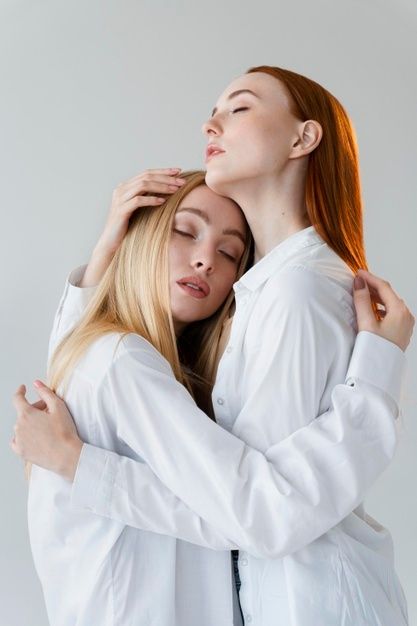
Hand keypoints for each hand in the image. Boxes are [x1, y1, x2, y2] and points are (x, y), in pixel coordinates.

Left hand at [11, 381, 82, 481]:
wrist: (66, 455)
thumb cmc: (64, 431)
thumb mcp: (58, 406)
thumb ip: (45, 393)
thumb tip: (36, 383)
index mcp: (26, 414)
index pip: (17, 398)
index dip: (20, 391)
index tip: (23, 389)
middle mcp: (18, 426)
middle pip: (23, 413)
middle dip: (35, 409)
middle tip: (49, 412)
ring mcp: (18, 440)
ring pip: (21, 426)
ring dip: (31, 423)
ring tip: (46, 427)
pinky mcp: (20, 452)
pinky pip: (17, 441)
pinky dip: (24, 437)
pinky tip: (36, 438)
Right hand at [80, 167, 185, 287]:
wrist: (112, 242)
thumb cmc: (128, 227)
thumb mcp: (139, 209)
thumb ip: (148, 198)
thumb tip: (169, 191)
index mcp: (125, 186)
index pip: (146, 173)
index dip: (163, 171)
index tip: (179, 171)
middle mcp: (121, 189)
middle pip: (146, 176)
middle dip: (166, 178)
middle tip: (181, 182)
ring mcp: (120, 199)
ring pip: (142, 185)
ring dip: (161, 187)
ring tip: (175, 190)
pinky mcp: (121, 210)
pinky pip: (138, 200)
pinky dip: (151, 199)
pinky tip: (162, 201)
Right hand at [353, 269, 414, 350]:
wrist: (382, 373)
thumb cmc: (376, 351)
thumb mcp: (366, 324)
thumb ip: (362, 301)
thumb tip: (359, 283)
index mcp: (400, 311)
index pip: (384, 287)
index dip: (370, 278)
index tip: (358, 273)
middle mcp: (406, 316)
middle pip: (389, 294)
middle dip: (373, 287)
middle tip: (358, 282)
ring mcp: (406, 324)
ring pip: (391, 303)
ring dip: (377, 298)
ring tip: (362, 295)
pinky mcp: (402, 331)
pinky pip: (392, 313)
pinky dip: (381, 307)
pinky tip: (372, 311)